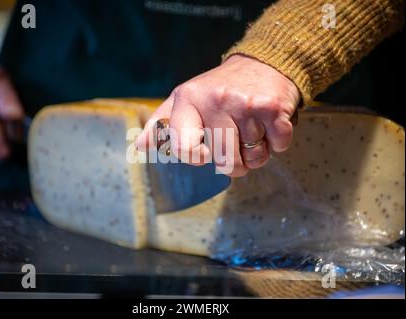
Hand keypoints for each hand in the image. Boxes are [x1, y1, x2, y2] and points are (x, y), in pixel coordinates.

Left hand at [136, 54, 300, 176]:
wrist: (263, 62)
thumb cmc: (219, 90)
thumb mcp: (185, 101)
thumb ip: (161, 125)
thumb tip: (140, 147)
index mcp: (187, 101)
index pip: (183, 149)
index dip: (197, 158)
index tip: (205, 152)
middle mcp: (214, 100)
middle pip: (225, 162)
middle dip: (234, 162)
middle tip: (236, 139)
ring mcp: (244, 104)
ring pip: (254, 159)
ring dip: (257, 152)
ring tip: (252, 130)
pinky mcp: (272, 107)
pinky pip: (277, 147)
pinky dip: (277, 143)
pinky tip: (269, 124)